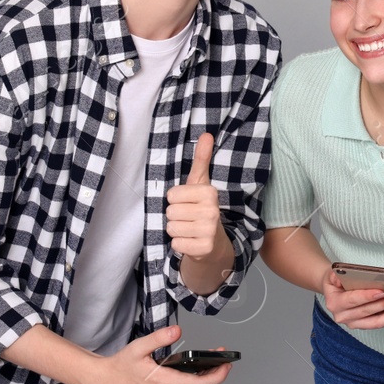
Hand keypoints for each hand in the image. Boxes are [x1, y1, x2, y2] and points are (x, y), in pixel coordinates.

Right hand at [79, 324, 230, 383]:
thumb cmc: (121, 366)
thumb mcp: (138, 347)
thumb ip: (159, 338)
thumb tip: (177, 330)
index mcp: (164, 382)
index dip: (217, 375)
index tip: (226, 363)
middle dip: (216, 373)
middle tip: (223, 358)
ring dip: (207, 379)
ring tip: (213, 362)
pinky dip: (197, 383)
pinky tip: (199, 371)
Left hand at [166, 133, 223, 259]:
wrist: (214, 242)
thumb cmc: (202, 208)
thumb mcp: (201, 184)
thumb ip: (201, 160)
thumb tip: (206, 134)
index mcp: (209, 193)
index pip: (171, 196)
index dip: (175, 200)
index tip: (188, 203)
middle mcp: (212, 211)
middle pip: (170, 211)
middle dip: (175, 216)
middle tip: (189, 218)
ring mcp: (209, 231)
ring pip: (171, 227)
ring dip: (176, 230)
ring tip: (189, 228)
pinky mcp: (203, 248)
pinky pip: (176, 243)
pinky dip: (179, 243)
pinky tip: (190, 241)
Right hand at [322, 267, 383, 329]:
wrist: (334, 290)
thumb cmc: (337, 281)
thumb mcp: (333, 274)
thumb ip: (338, 274)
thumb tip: (350, 274)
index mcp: (334, 303)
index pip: (352, 300)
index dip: (367, 297)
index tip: (381, 291)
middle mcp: (343, 316)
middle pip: (367, 312)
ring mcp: (354, 323)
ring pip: (376, 322)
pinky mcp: (364, 325)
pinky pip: (380, 322)